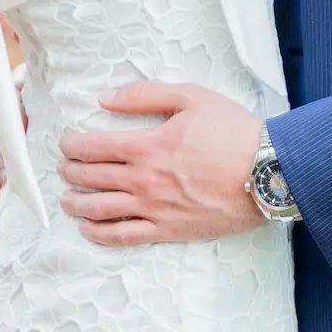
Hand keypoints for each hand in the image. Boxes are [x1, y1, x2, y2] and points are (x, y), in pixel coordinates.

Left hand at [58, 83, 265, 247]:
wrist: (268, 173)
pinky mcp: (168, 230)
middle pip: (91, 178)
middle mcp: (143, 180)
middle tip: (63, 168)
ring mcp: (154, 208)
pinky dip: (99, 234)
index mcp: (147, 145)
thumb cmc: (234, 132)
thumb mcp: (192, 97)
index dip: (71, 145)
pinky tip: (88, 229)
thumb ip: (145, 95)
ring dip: (76, 204)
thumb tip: (106, 98)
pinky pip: (123, 236)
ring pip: (100, 210)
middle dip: (70, 172)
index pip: (93, 147)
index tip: (64, 143)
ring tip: (67, 199)